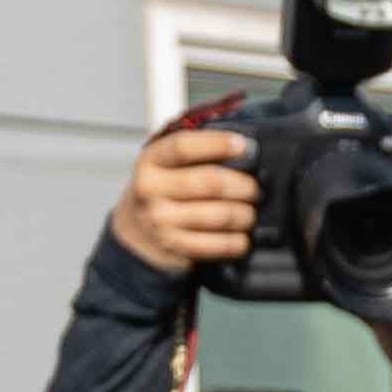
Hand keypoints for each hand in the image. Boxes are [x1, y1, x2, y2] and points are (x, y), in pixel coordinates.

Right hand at [109, 122, 261, 274]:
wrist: (135, 230)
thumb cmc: (162, 190)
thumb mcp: (166, 163)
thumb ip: (195, 152)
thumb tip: (242, 148)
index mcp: (151, 160)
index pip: (184, 146)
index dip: (217, 144)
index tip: (244, 146)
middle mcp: (151, 189)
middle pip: (211, 182)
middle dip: (244, 186)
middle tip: (255, 189)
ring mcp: (161, 220)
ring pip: (220, 215)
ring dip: (245, 215)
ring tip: (250, 213)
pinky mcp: (174, 246)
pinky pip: (218, 245)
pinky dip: (238, 242)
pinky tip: (242, 236)